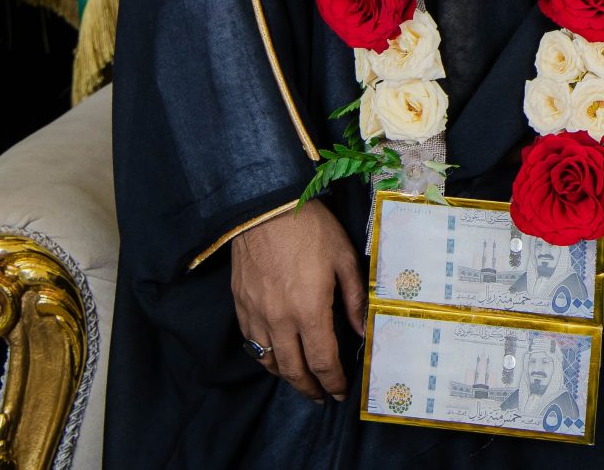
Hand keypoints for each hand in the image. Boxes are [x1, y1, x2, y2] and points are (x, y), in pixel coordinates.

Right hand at [230, 200, 366, 401]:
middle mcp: (280, 320)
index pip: (322, 361)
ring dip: (286, 377)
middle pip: (294, 370)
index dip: (332, 381)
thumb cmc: (310, 229)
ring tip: (300, 381)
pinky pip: (251, 343)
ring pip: (269, 361)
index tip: (340, 391)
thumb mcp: (344, 259)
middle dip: (310, 388)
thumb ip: (354, 299)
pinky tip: (275, 355)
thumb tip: (363, 330)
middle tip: (320, 395)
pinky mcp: (241, 305)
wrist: (266, 208)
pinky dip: (264, 356)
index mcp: (309, 310)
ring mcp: (256, 314)